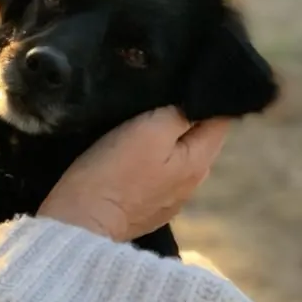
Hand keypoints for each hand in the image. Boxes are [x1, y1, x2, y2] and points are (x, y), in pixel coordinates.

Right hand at [37, 107, 228, 241]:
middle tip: (158, 94)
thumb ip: (180, 113)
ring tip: (141, 121)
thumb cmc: (114, 172)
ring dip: (165, 138)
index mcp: (199, 161)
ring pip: (176, 155)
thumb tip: (196, 101)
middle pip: (198, 136)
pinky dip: (150, 160)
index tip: (184, 79)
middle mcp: (192, 182)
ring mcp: (170, 199)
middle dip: (184, 115)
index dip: (205, 95)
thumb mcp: (149, 130)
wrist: (80, 222)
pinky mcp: (147, 208)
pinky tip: (130, 154)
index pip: (220, 117)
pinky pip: (157, 174)